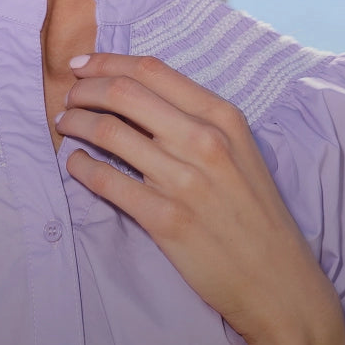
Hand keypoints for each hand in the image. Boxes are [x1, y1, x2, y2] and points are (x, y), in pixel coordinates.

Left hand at [57, 53, 343, 344]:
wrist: (278, 282)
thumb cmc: (256, 215)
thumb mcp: (241, 152)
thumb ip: (198, 122)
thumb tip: (140, 99)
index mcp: (224, 117)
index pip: (152, 71)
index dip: (107, 62)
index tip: (81, 66)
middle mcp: (205, 141)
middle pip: (124, 93)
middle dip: (85, 90)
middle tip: (69, 99)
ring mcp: (184, 180)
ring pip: (108, 132)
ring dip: (75, 124)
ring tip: (65, 126)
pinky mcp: (165, 219)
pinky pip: (106, 181)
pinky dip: (80, 167)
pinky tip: (75, 164)